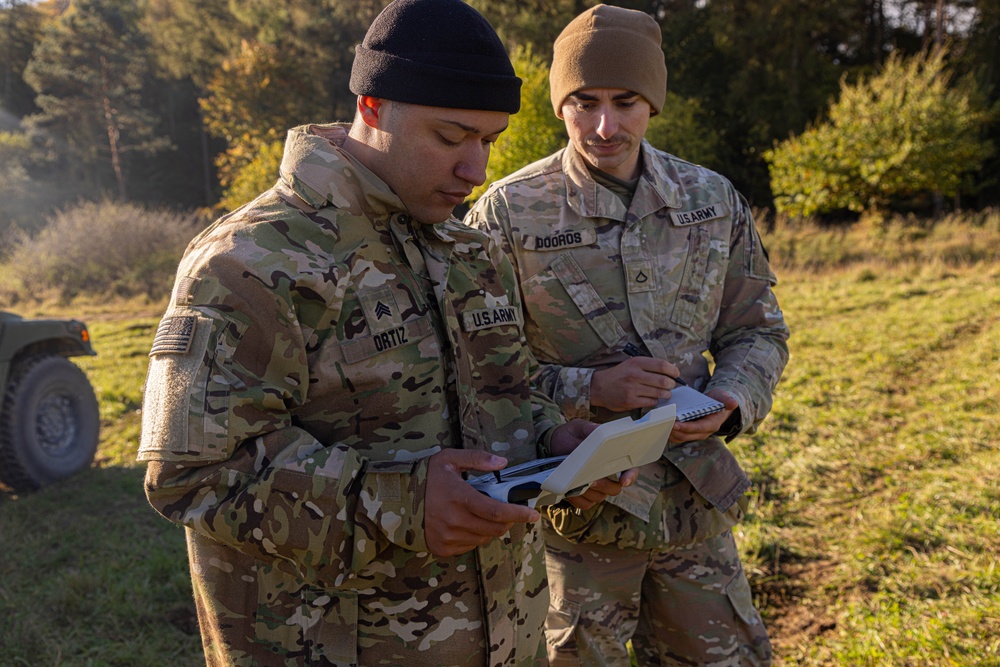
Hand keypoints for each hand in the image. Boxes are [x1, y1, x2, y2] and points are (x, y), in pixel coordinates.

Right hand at [425, 449, 539, 556]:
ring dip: (491, 528)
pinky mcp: (442, 548)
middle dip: (508, 521)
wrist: (398, 499)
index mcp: (459, 497)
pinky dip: (475, 536)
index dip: (518, 514)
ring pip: (484, 539)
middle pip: (495, 529)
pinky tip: (467, 523)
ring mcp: (448, 537)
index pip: (497, 511)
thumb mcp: (450, 458)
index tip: (533, 514)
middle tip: (509, 512)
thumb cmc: (426, 477)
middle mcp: (454, 521)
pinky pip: (469, 546)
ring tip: (483, 514)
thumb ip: (478, 459)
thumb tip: (502, 462)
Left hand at [549, 419, 637, 509]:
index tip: (624, 480)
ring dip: (590, 492)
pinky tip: (570, 491)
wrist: (551, 445)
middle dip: (605, 485)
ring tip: (578, 483)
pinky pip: (585, 504)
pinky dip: (578, 499)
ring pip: (599, 497)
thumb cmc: (569, 435)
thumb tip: (601, 431)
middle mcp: (607, 475)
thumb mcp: (579, 427)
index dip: (630, 476)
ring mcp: (595, 487)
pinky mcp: (582, 496)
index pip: (630, 470)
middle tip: (593, 479)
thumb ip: (592, 429)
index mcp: (613, 458)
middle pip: (615, 488)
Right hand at [591, 357, 683, 411]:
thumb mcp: (632, 364)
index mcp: (636, 363)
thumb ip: (649, 366)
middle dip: (671, 384)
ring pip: (659, 393)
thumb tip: (671, 369)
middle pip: (664, 381)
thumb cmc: (619, 375)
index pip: (662, 365)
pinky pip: (651, 402)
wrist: (599, 387)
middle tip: (670, 385)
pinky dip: (655, 401)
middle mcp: (634, 375)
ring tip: (664, 393)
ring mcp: (632, 389)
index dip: (673, 370)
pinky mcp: (630, 401)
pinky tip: (652, 398)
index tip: (676, 374)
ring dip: (666, 394)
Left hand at [669, 389, 738, 442]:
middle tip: (662, 422)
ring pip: (679, 438)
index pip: (697, 428)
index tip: (675, 424)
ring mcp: (695, 434)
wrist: (717, 404)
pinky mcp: (689, 433)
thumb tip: (733, 403)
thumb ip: (727, 400)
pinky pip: (677, 436)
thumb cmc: (719, 400)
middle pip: (685, 435)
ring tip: (660, 423)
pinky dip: (669, 432)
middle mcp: (703, 432)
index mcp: (712, 424)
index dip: (686, 427)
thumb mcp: (724, 397)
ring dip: (669, 432)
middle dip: (673, 430)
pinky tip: (662, 424)